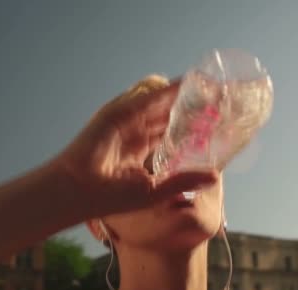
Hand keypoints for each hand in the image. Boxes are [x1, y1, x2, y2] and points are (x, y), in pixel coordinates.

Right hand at [53, 75, 217, 217]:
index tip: (215, 120)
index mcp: (143, 150)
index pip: (172, 133)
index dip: (191, 126)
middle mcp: (137, 132)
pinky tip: (187, 83)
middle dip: (191, 107)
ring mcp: (127, 120)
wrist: (79, 191)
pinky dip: (168, 90)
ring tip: (208, 85)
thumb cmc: (111, 197)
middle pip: (168, 114)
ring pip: (161, 103)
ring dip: (183, 94)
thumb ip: (183, 180)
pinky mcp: (120, 112)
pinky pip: (149, 97)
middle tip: (218, 98)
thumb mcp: (155, 190)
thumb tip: (215, 177)